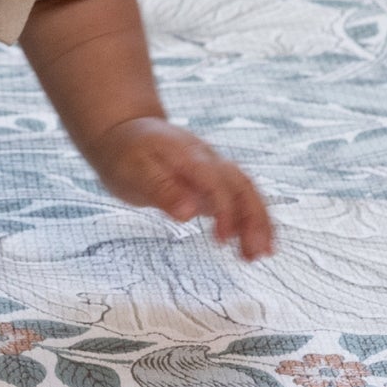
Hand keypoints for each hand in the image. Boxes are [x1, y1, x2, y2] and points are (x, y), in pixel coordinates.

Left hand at [86, 116, 274, 260]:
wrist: (124, 131)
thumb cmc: (125, 152)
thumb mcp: (133, 170)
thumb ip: (161, 190)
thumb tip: (187, 214)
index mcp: (188, 154)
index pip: (216, 180)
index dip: (224, 209)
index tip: (222, 239)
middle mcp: (207, 159)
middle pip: (242, 184)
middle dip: (254, 217)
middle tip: (258, 253)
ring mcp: (213, 169)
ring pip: (246, 191)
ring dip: (258, 221)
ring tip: (261, 254)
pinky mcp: (212, 183)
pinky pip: (239, 199)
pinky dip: (250, 220)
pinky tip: (252, 244)